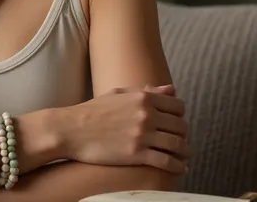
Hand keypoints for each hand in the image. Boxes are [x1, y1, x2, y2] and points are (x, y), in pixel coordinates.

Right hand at [60, 84, 189, 173]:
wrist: (71, 129)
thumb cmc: (92, 111)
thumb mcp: (118, 93)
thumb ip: (146, 91)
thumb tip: (171, 89)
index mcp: (143, 98)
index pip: (177, 106)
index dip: (180, 115)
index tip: (176, 122)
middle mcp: (146, 115)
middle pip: (180, 126)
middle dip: (183, 134)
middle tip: (180, 140)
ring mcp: (142, 135)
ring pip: (178, 144)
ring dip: (184, 152)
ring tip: (183, 156)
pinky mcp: (137, 154)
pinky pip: (167, 162)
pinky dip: (177, 166)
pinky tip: (179, 168)